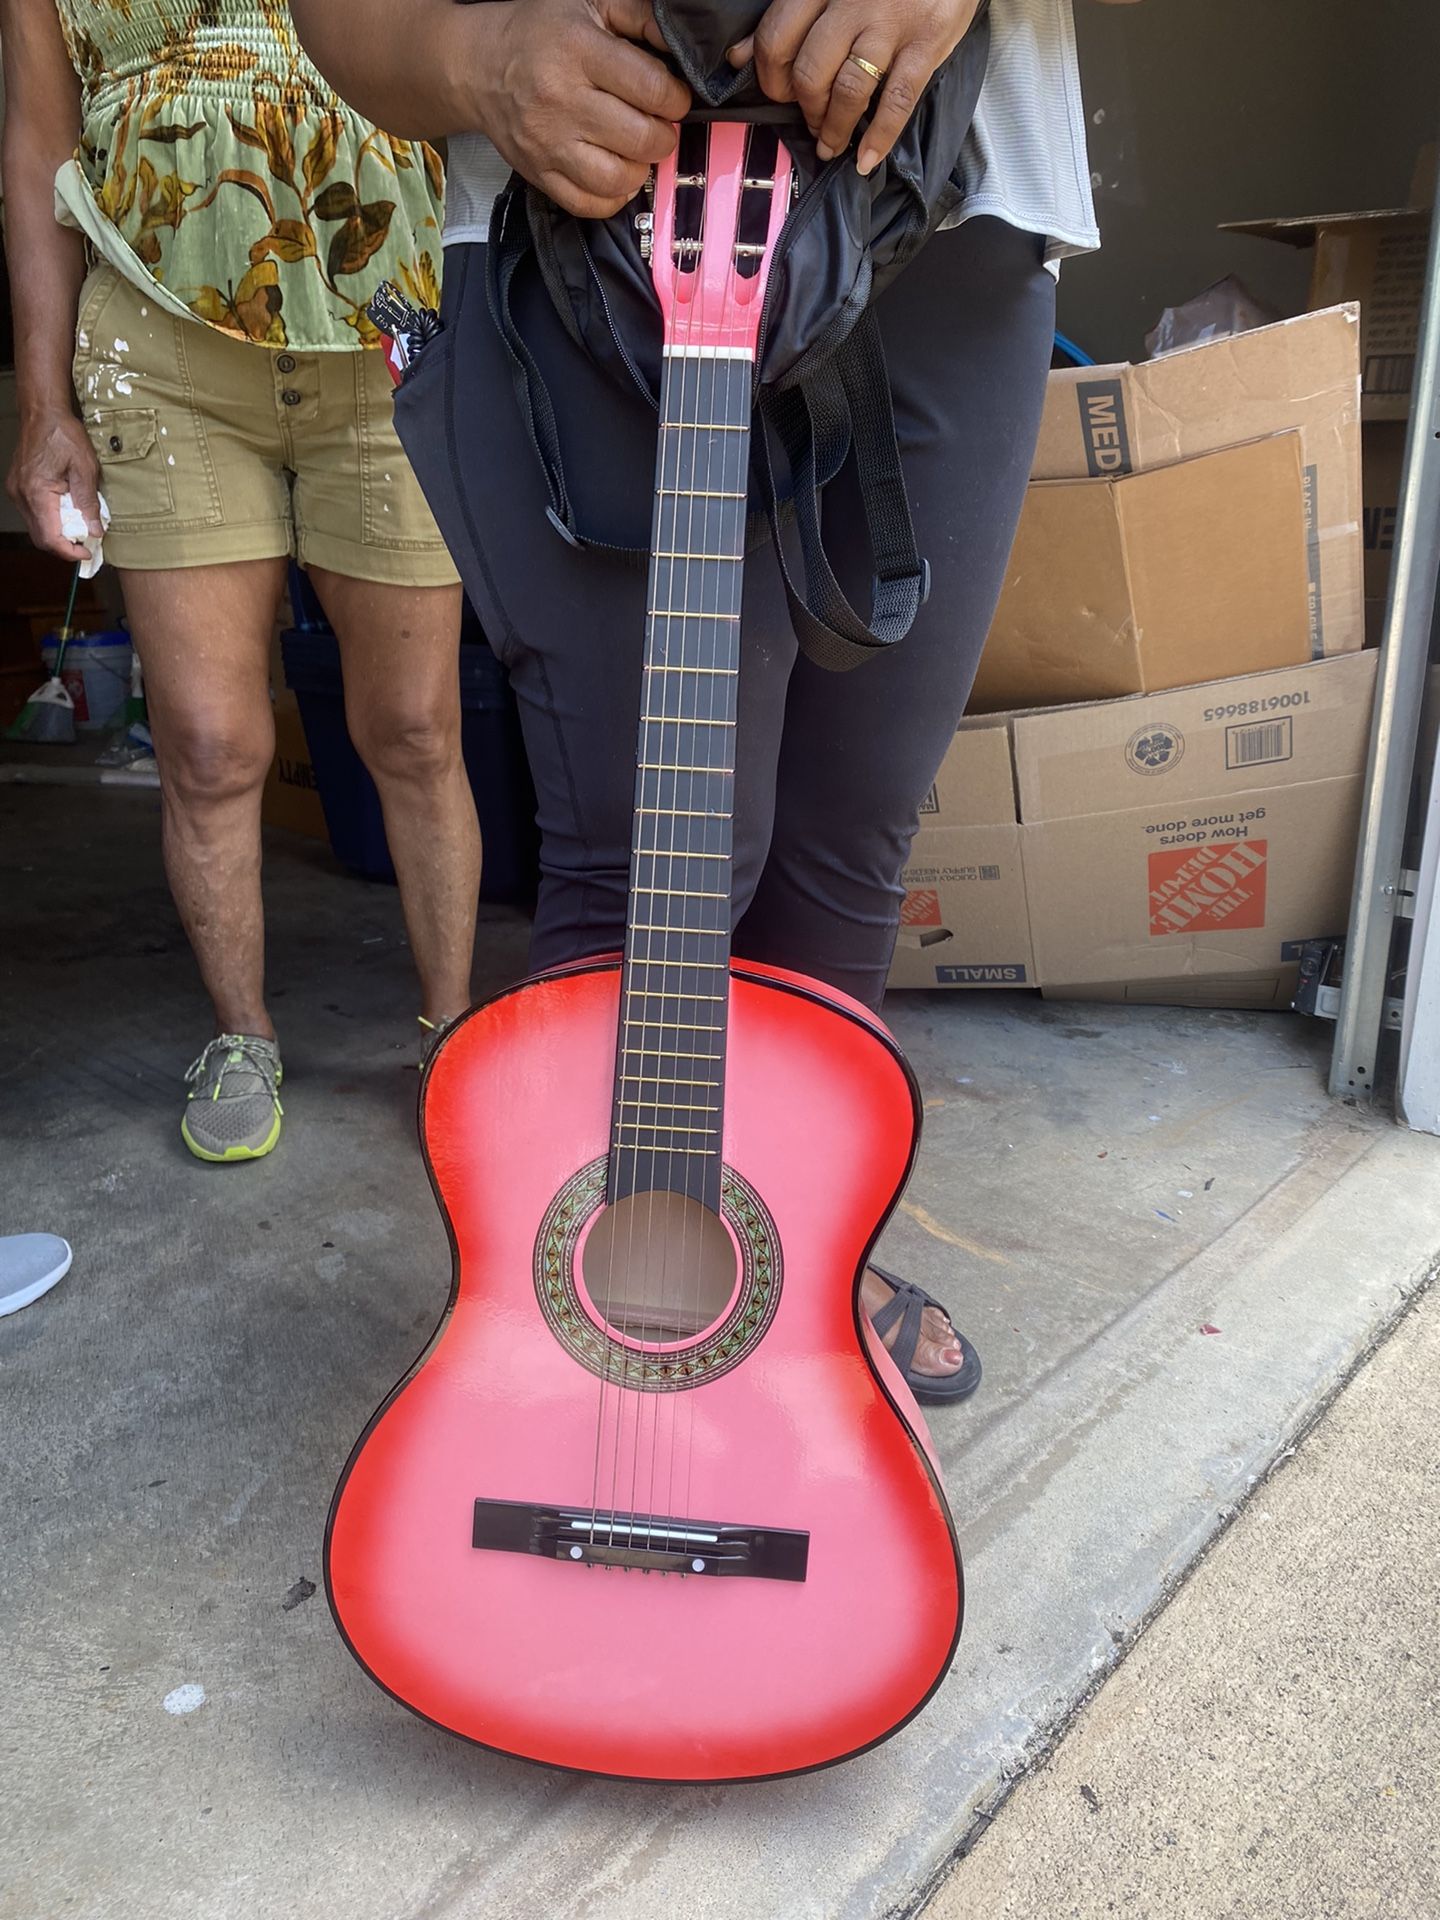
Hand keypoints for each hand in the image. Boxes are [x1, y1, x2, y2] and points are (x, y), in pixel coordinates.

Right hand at [6, 405, 102, 562]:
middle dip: (65, 546)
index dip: (69, 552)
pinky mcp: (19, 487)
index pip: (50, 538)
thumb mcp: (85, 469)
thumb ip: (89, 503)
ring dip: (58, 533)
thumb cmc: (62, 434)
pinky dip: (52, 520)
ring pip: (37, 528)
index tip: (87, 552)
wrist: (43, 413)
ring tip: (80, 526)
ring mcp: (17, 492)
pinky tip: (68, 512)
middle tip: (86, 543)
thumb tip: (95, 530)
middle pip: (41, 538)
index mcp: (37, 492)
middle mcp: (21, 495)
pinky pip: (34, 514)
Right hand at [481, 0, 690, 217]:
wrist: (478, 65)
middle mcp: (560, 100)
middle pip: (640, 139)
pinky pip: (589, 204)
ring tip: (637, 149)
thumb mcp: (590, 2)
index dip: (676, 98)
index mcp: (578, 50)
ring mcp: (548, 143)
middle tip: (657, 124)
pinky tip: (616, 173)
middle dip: (663, 135)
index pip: (651, 89)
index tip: (673, 98)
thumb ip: (641, 17)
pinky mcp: (539, 173)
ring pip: (618, 179)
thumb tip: (683, 47)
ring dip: (641, 169)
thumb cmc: (539, 33)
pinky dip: (613, 196)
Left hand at [729, 0, 980, 175]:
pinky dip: (880, 138)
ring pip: (848, 90)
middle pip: (809, 72)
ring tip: (832, 146)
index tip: (780, 96)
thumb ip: (786, 16)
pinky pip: (897, 100)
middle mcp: (851, 1)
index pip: (776, 39)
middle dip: (805, 110)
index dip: (771, 79)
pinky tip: (867, 160)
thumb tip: (738, 56)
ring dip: (835, 129)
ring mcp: (889, 23)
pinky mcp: (925, 42)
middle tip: (811, 124)